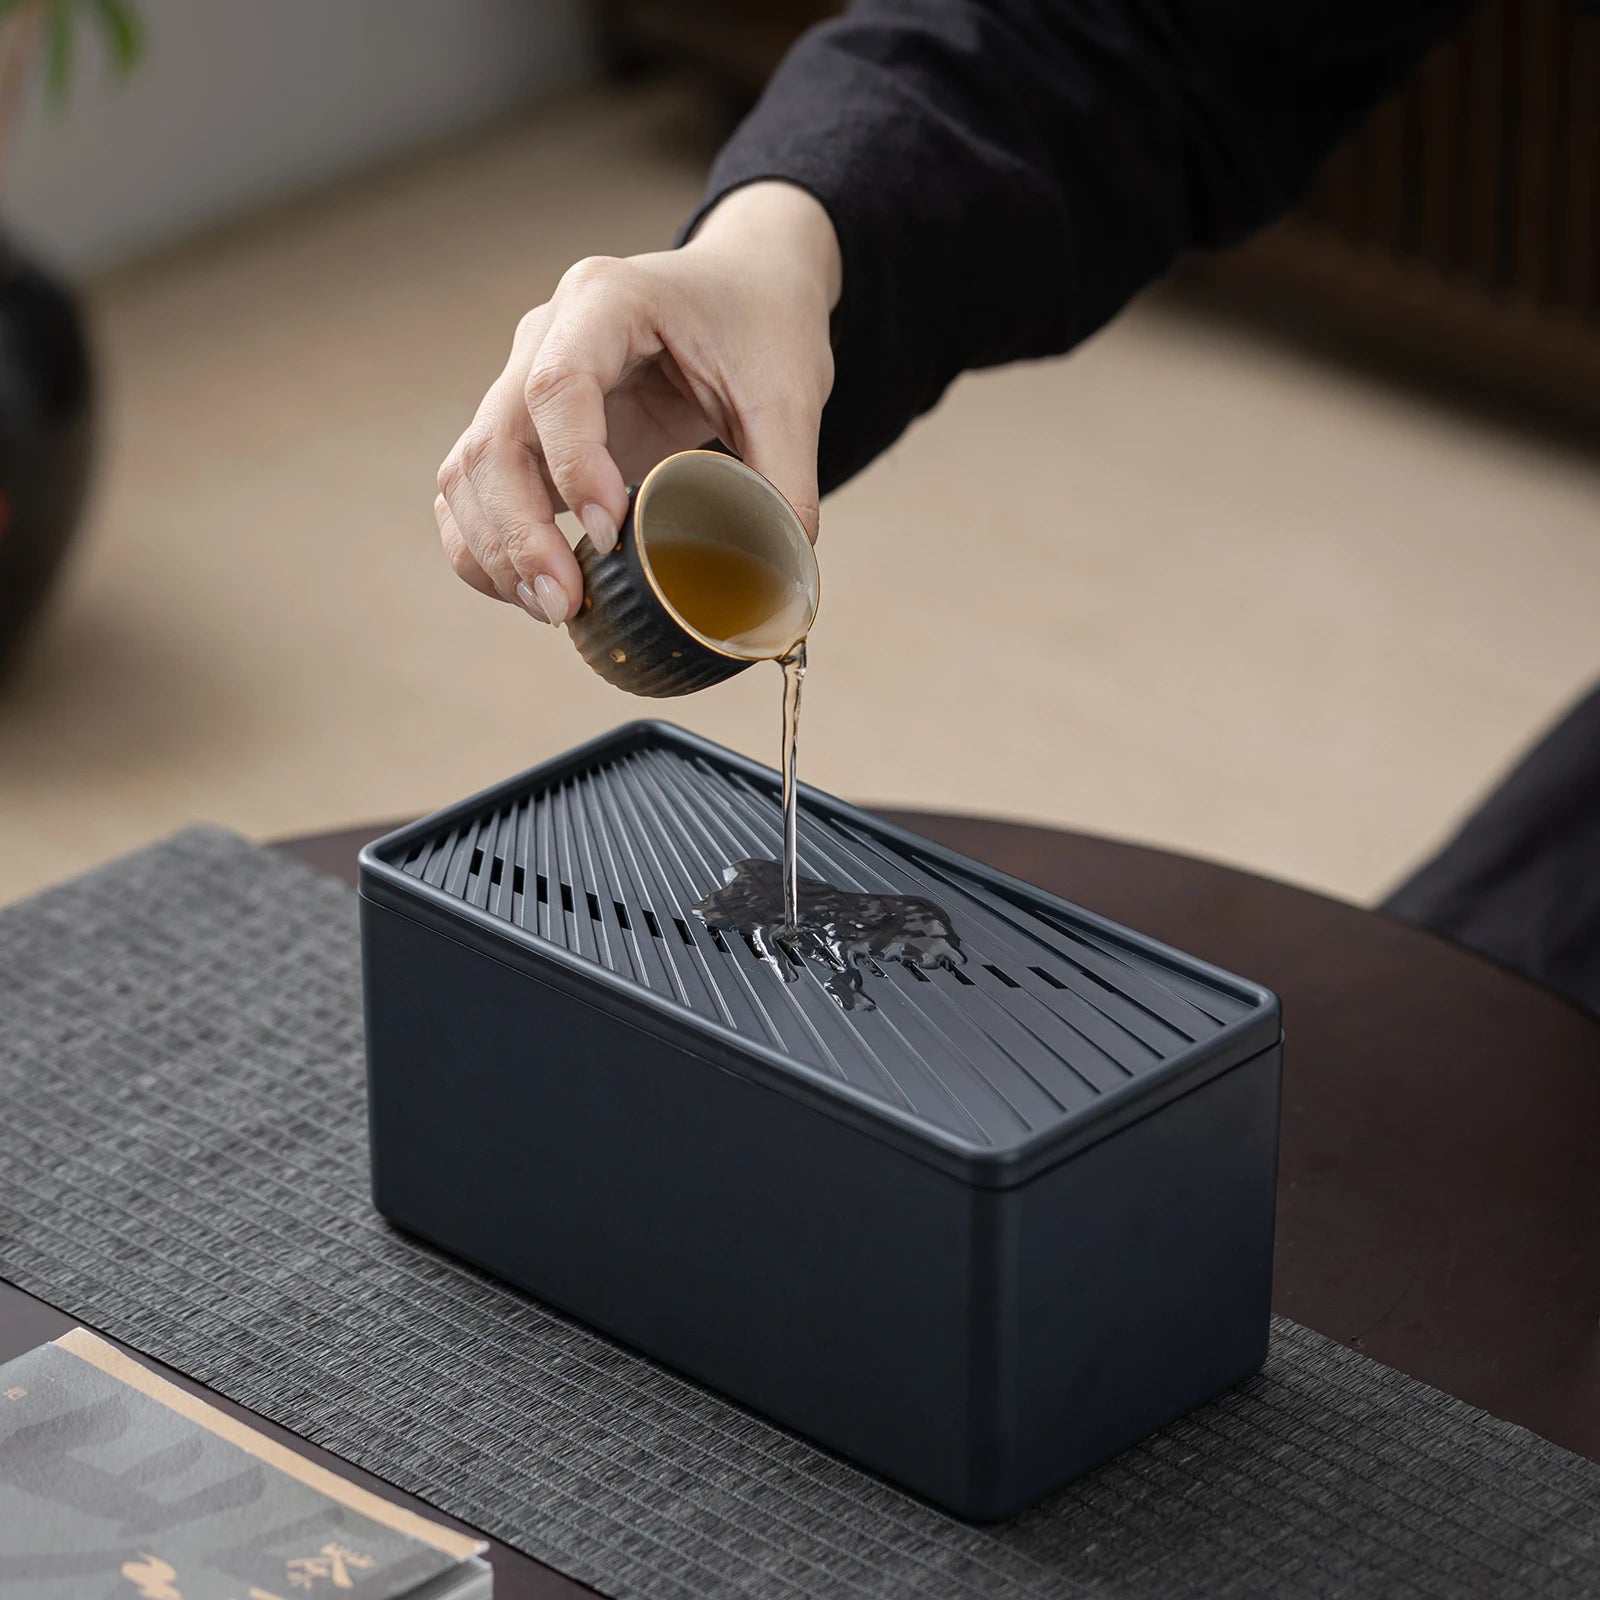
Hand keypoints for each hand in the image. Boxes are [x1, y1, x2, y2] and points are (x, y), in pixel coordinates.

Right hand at [434, 181, 840, 624]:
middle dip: (519, 533)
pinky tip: (526, 592)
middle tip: (565, 603)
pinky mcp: (526, 431)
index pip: (557, 385)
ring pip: (469, 470)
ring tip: (550, 610)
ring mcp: (524, 382)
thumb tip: (779, 578)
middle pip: (494, 438)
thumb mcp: (789, 394)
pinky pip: (473, 490)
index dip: (572, 466)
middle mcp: (546, 336)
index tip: (607, 534)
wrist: (744, 288)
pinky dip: (484, 545)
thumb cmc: (761, 323)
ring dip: (495, 549)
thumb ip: (785, 480)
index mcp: (608, 301)